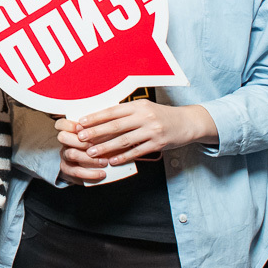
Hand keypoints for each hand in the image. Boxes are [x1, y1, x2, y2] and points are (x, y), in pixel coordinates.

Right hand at [55, 119, 108, 184]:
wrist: (87, 167)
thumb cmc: (95, 146)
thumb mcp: (95, 137)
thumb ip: (96, 131)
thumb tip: (109, 123)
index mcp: (69, 131)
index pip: (61, 124)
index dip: (70, 124)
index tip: (82, 127)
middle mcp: (65, 143)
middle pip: (63, 137)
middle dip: (80, 140)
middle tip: (95, 145)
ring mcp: (64, 156)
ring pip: (72, 154)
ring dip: (90, 158)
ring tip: (105, 162)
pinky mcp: (67, 170)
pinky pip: (77, 172)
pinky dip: (91, 174)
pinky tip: (102, 174)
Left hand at [68, 101, 217, 166]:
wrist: (187, 122)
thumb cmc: (160, 116)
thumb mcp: (144, 108)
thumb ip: (126, 112)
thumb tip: (101, 119)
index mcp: (138, 105)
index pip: (112, 111)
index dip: (95, 117)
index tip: (81, 122)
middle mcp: (144, 116)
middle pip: (115, 125)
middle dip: (96, 132)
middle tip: (80, 138)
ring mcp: (152, 130)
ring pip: (124, 140)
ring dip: (106, 147)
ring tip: (92, 152)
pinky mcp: (158, 143)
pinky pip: (137, 151)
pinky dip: (124, 156)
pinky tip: (112, 161)